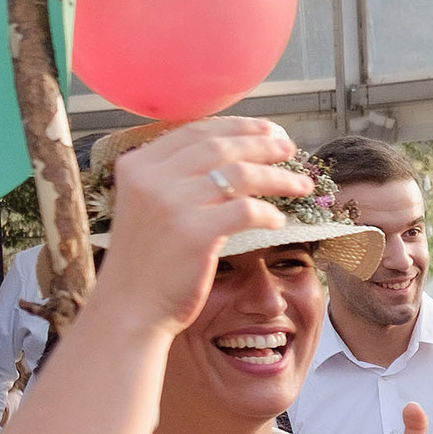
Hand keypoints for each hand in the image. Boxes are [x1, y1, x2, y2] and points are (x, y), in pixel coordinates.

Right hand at [91, 119, 313, 338]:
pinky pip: (247, 210)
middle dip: (262, 144)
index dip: (236, 126)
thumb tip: (230, 151)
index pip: (194, 130)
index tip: (267, 129)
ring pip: (240, 174)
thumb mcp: (148, 206)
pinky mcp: (194, 233)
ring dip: (278, 177)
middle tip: (290, 148)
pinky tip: (279, 221)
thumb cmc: (149, 260)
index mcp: (137, 165)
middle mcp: (151, 178)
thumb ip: (175, 177)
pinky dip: (269, 213)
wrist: (130, 307)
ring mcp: (172, 204)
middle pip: (221, 146)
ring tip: (301, 184)